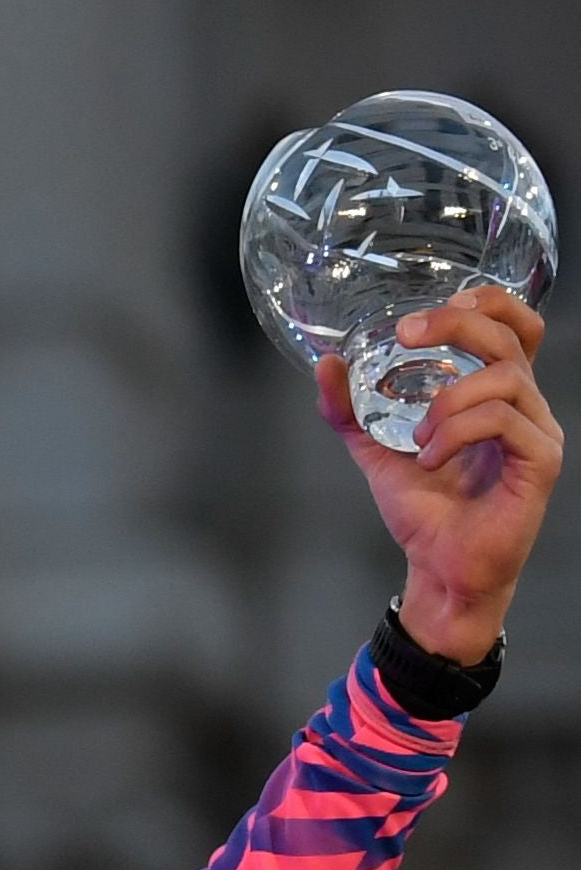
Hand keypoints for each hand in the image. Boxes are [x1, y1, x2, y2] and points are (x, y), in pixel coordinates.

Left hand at [319, 283, 556, 660]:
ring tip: (419, 439)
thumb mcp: (376, 448)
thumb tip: (326, 364)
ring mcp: (538, 431)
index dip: (486, 303)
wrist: (439, 566)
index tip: (432, 313)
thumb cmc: (425, 507)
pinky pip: (505, 421)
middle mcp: (525, 404)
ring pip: (504, 379)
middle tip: (408, 335)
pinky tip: (431, 458)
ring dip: (448, 401)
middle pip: (508, 337)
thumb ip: (350, 410)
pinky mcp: (541, 461)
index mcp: (495, 393)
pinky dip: (458, 432)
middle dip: (455, 325)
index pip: (515, 326)